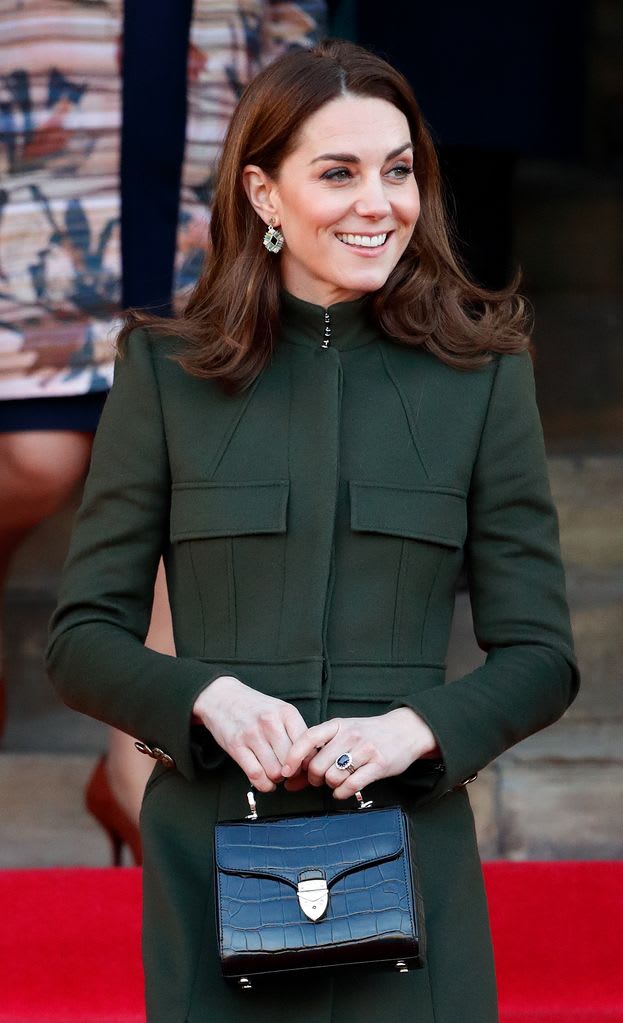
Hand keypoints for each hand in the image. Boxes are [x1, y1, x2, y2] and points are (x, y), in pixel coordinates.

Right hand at [192, 676, 308, 791]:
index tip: (303, 768)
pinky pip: (256, 775)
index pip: (307, 747)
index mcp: (287, 712)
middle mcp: (271, 722)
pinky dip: (264, 785)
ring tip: (275, 775)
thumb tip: (309, 761)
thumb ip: (295, 732)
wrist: (222, 697)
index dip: (307, 763)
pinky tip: (265, 782)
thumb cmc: (255, 708)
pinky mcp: (236, 746)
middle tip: (287, 773)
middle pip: (292, 762)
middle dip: (292, 773)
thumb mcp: (279, 711)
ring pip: (275, 772)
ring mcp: (252, 734)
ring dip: (277, 780)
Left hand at [281, 708, 439, 799]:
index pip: (307, 738)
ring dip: (330, 785)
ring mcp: (365, 750)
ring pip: (332, 777)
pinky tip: (343, 790)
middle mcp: (350, 735)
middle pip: (317, 765)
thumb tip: (290, 782)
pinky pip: (351, 786)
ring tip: (336, 781)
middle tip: (320, 779)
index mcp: (337, 725)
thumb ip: (318, 754)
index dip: (293, 757)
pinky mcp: (379, 765)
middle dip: (314, 778)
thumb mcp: (343, 736)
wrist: (406, 730)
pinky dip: (342, 793)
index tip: (286, 772)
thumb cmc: (369, 734)